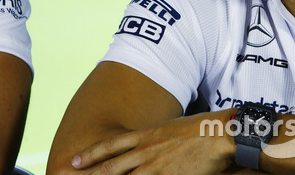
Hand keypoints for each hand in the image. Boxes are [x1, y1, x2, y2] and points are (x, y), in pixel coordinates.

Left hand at [70, 111, 235, 173]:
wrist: (219, 134)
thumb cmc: (199, 129)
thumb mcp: (169, 129)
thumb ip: (154, 140)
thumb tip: (144, 146)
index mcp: (145, 136)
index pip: (111, 146)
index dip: (90, 154)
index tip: (75, 161)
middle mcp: (145, 150)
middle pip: (111, 166)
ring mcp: (156, 166)